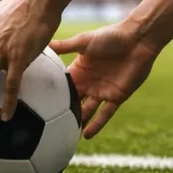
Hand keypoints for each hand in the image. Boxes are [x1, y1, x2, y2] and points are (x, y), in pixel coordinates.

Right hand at [50, 20, 160, 137]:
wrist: (137, 40)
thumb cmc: (110, 37)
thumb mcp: (83, 41)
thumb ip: (63, 46)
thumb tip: (40, 41)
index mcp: (79, 70)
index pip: (62, 86)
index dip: (51, 95)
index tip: (36, 106)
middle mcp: (88, 82)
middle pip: (73, 102)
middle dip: (62, 113)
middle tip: (46, 127)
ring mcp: (102, 91)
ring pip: (87, 111)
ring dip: (78, 122)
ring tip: (64, 135)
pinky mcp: (117, 97)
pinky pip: (105, 115)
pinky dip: (97, 125)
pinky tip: (87, 136)